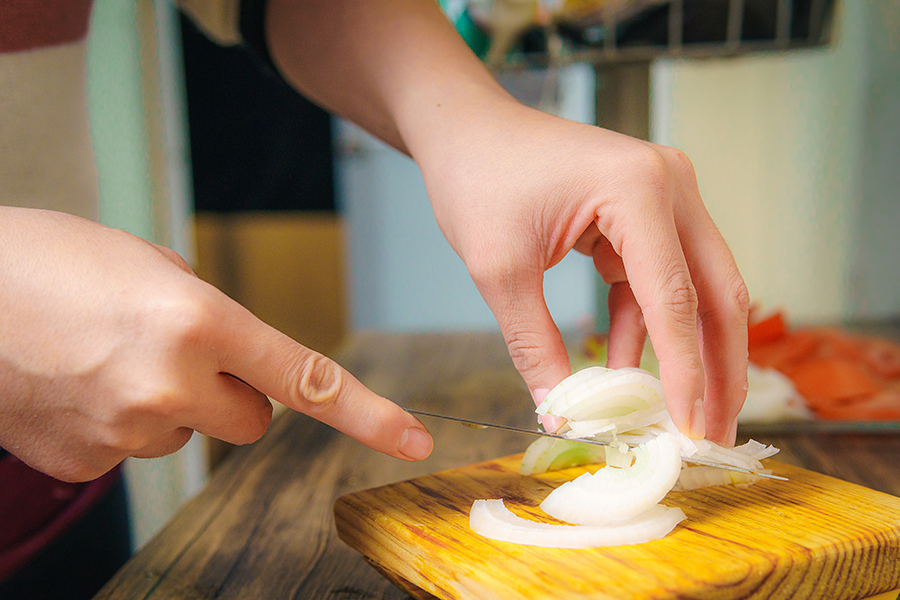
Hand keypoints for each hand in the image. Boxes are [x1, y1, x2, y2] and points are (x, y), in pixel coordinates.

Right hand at [0, 208, 431, 481]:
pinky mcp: (87, 463)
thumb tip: (234, 356)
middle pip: (254, 418)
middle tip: (177, 351)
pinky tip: (80, 386)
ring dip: (170, 405)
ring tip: (110, 358)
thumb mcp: (151, 264)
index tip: (411, 439)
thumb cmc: (47, 262)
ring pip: (189, 434)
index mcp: (198, 322)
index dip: (367, 414)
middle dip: (234, 392)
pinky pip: (134, 450)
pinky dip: (120, 423)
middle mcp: (170, 386)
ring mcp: (125, 432)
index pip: (305, 378)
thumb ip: (211, 314)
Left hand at [413, 101, 748, 444]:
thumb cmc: (477, 179)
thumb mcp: (499, 270)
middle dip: (718, 369)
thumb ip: (535, 345)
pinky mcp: (647, 212)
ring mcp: (666, 195)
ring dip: (687, 353)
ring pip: (696, 290)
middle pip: (717, 292)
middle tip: (716, 434)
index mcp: (638, 189)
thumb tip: (563, 414)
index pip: (675, 298)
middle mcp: (670, 185)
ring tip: (681, 416)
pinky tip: (625, 372)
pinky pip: (659, 281)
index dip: (686, 372)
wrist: (466, 130)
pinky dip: (645, 328)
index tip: (692, 430)